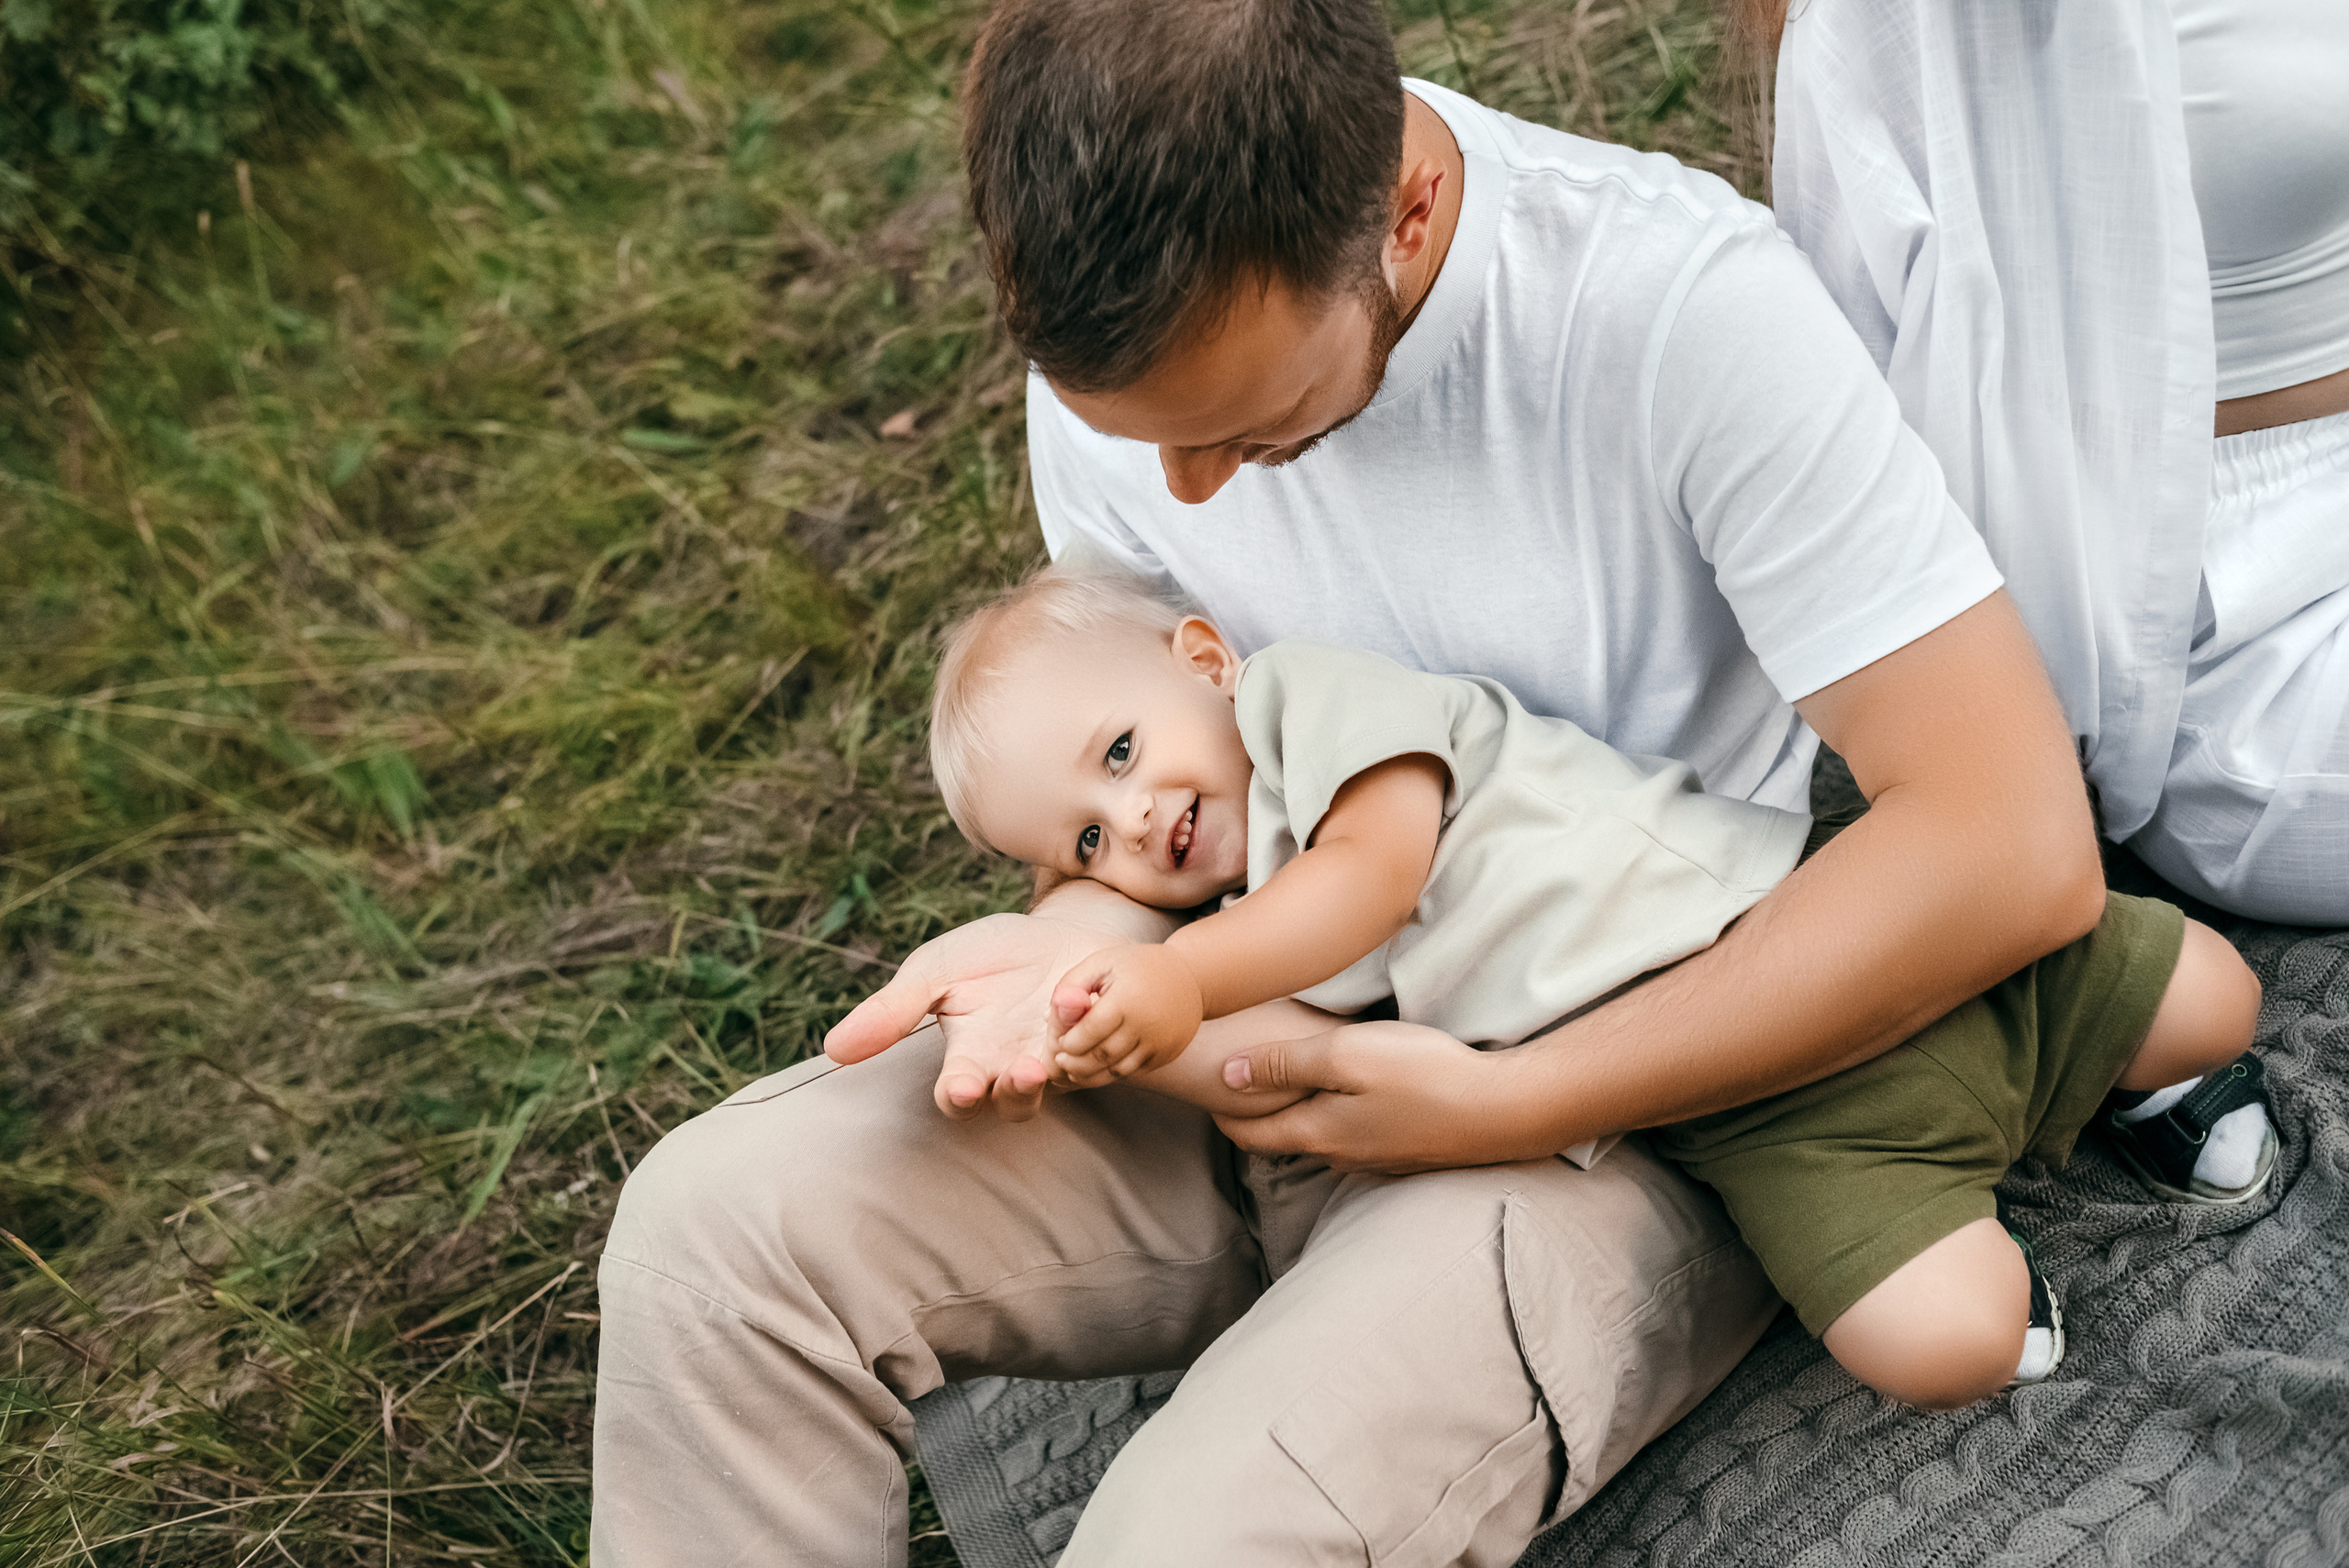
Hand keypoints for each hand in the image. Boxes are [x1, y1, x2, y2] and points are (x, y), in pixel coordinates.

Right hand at [824, 911, 1147, 1121]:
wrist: (1057, 930)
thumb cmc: (990, 955)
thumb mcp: (936, 970)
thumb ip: (892, 1010)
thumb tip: (833, 1050)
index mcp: (969, 1054)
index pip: (956, 1095)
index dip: (958, 1097)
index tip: (959, 1088)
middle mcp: (1011, 1066)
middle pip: (1008, 1105)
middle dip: (1013, 1094)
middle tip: (1020, 1073)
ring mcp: (1056, 1057)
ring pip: (1054, 1088)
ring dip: (1052, 1074)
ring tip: (1045, 1052)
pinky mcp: (1095, 1041)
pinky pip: (1096, 1051)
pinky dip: (1089, 1025)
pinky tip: (1081, 997)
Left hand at [1049, 944, 1205, 1085]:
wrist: (1190, 977)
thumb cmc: (1137, 966)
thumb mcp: (1103, 962)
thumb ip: (1072, 984)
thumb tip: (1048, 1014)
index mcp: (1127, 999)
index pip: (1088, 1033)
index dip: (1068, 1043)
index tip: (1058, 1043)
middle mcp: (1146, 1025)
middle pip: (1101, 1057)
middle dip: (1075, 1064)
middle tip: (1060, 1061)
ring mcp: (1159, 1043)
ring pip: (1117, 1071)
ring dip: (1091, 1075)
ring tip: (1074, 1070)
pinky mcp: (1166, 1055)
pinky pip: (1133, 1072)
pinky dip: (1112, 1074)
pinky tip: (1098, 1067)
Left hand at [1212, 1020, 1532, 1173]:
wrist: (1504, 1110)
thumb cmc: (1423, 1075)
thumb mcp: (1344, 1056)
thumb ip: (1282, 1065)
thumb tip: (1225, 1076)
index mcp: (1317, 1133)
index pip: (1249, 1133)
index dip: (1220, 1114)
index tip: (1200, 1091)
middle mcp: (1340, 1155)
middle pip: (1281, 1138)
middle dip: (1251, 1117)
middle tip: (1231, 1089)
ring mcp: (1376, 1157)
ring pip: (1319, 1138)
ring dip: (1296, 1116)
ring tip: (1283, 1086)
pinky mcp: (1406, 1149)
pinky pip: (1354, 1136)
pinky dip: (1335, 1118)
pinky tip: (1347, 1097)